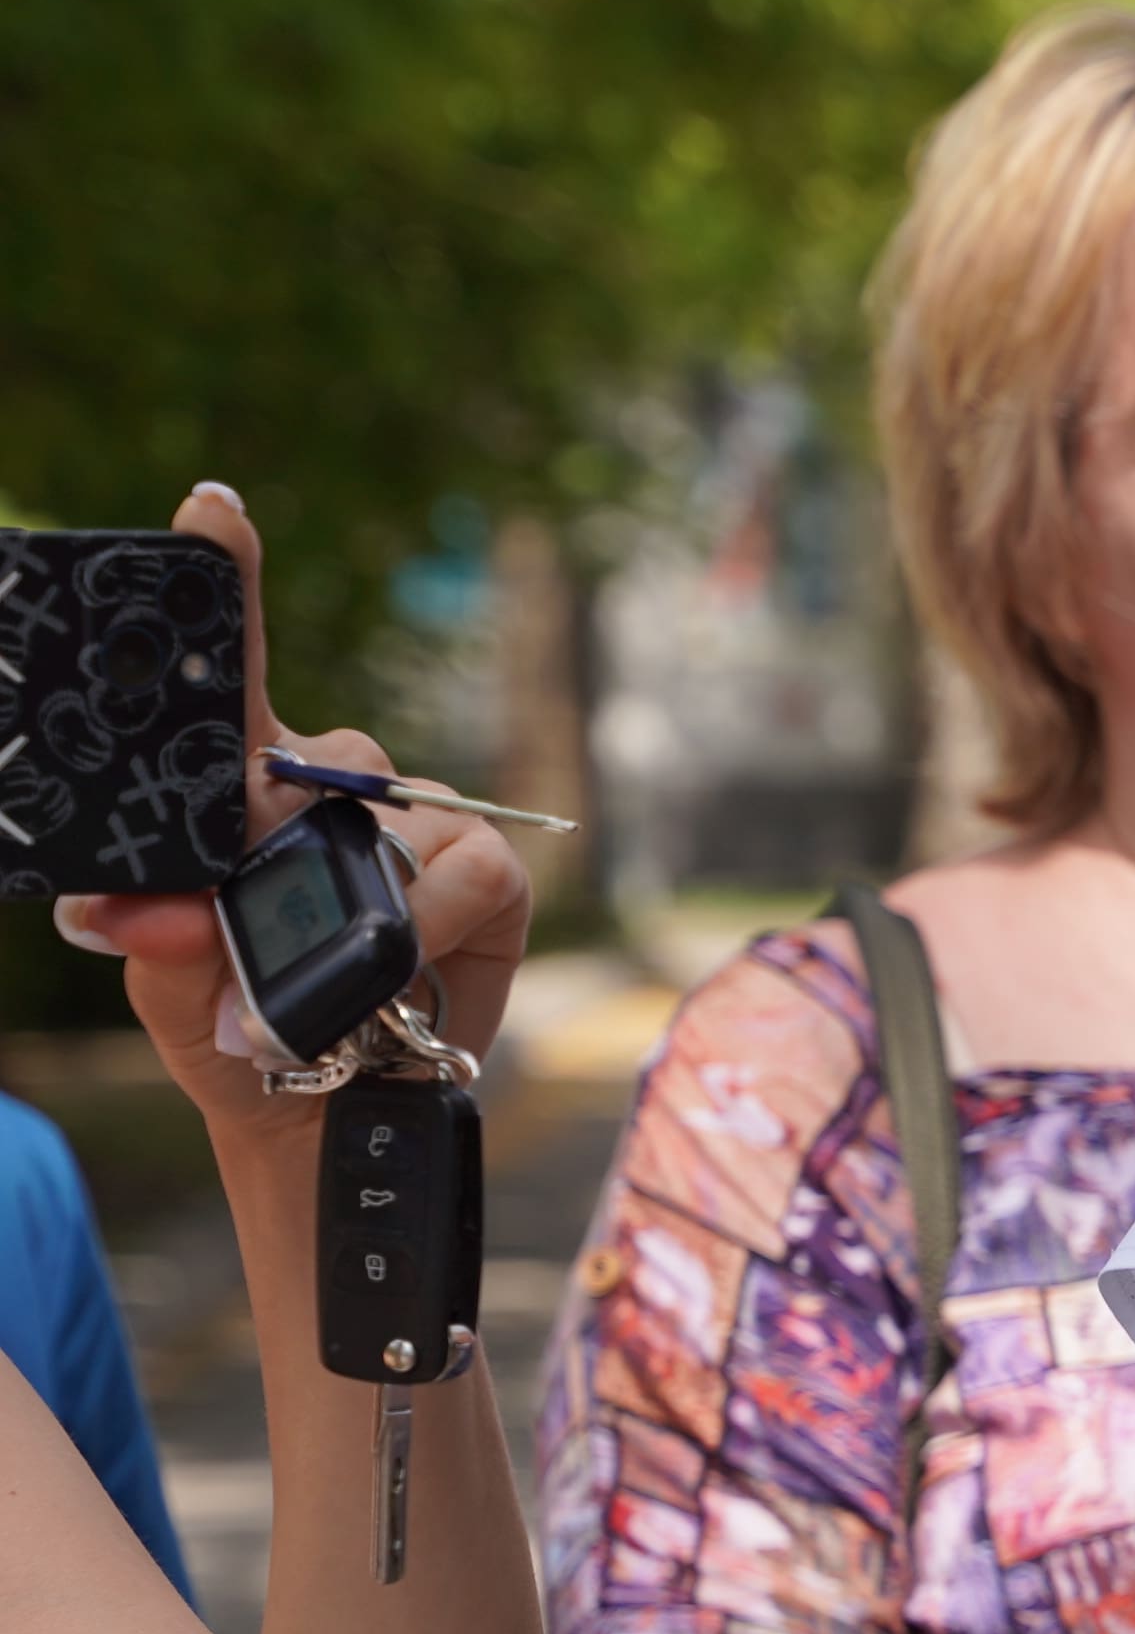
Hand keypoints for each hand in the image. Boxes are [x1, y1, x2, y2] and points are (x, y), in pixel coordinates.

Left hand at [47, 486, 530, 1130]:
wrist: (327, 1125)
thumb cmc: (237, 1037)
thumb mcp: (165, 988)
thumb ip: (150, 935)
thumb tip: (148, 911)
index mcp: (236, 799)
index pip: (229, 678)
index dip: (222, 583)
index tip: (209, 508)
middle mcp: (328, 795)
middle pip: (310, 752)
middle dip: (264, 830)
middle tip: (223, 917)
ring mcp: (413, 827)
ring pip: (384, 810)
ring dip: (343, 909)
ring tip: (304, 998)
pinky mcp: (485, 874)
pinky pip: (466, 868)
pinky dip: (424, 926)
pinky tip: (395, 981)